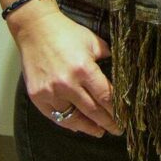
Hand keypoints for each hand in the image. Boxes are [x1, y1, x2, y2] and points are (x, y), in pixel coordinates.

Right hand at [11, 0, 117, 136]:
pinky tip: (77, 126)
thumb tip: (120, 73)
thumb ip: (107, 58)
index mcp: (84, 69)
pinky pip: (55, 116)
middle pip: (93, 111)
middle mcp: (67, 84)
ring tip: (99, 132)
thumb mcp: (93, 42)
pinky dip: (67, 123)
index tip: (125, 117)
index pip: (106, 97)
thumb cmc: (66, 33)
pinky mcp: (37, 96)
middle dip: (108, 123)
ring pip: (73, 119)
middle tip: (117, 130)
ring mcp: (50, 92)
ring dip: (89, 127)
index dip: (117, 110)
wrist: (35, 29)